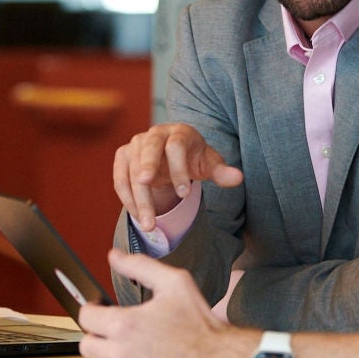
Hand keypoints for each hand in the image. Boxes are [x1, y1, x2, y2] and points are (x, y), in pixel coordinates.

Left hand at [78, 250, 256, 357]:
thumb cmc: (200, 324)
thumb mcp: (175, 283)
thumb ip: (140, 266)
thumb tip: (114, 256)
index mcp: (125, 325)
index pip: (85, 317)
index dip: (93, 310)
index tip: (102, 311)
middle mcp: (121, 355)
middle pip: (87, 345)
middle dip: (99, 335)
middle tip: (117, 332)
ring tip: (128, 352)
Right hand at [112, 123, 242, 230]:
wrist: (172, 155)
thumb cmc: (193, 159)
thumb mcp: (208, 165)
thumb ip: (221, 172)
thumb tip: (238, 178)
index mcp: (180, 133)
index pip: (176, 146)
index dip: (179, 169)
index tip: (184, 194)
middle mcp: (155, 134)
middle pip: (148, 148)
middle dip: (146, 165)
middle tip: (145, 183)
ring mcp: (136, 144)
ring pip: (132, 168)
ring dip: (138, 197)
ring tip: (148, 224)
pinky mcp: (124, 156)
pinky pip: (120, 178)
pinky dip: (127, 198)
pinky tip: (138, 216)